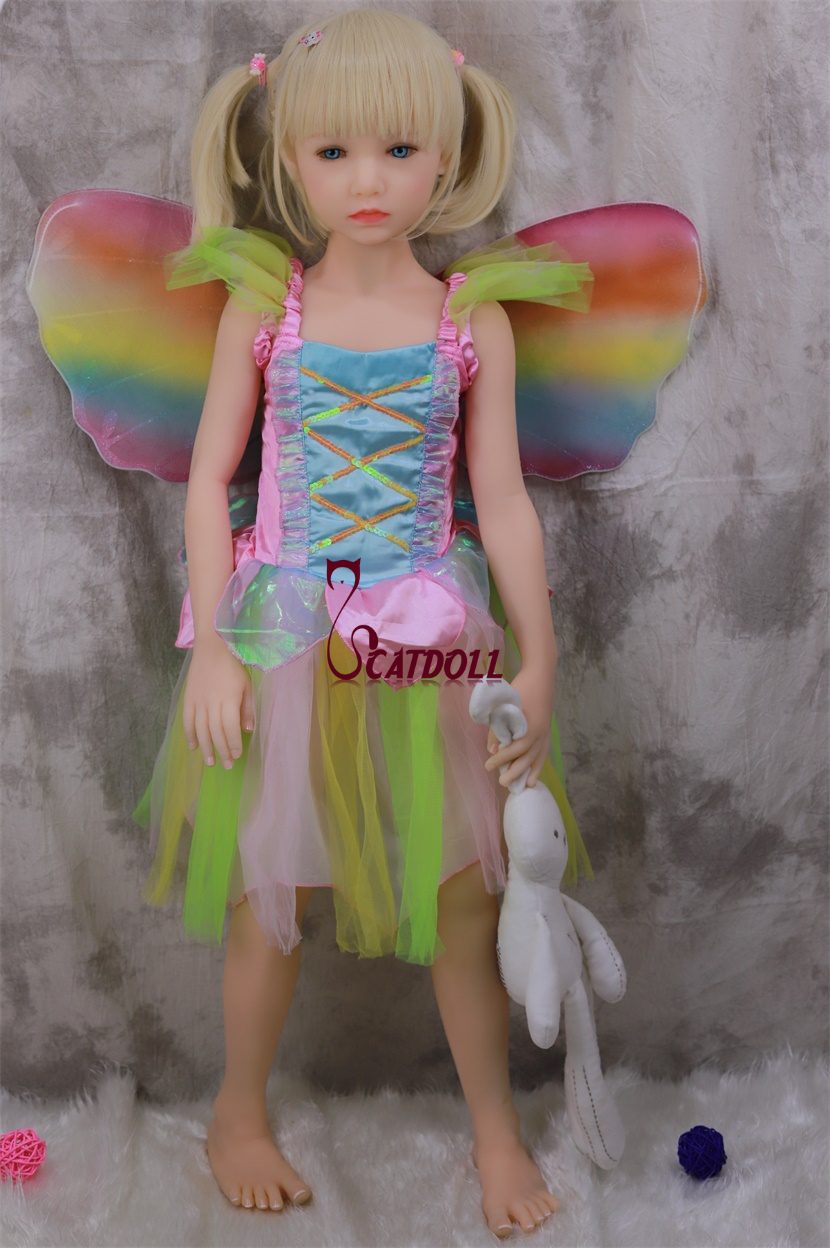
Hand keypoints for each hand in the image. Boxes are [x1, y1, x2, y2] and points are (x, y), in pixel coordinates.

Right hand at [183, 634, 254, 768]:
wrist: (212, 646)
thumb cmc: (234, 665)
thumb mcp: (247, 685)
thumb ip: (247, 708)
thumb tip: (247, 730)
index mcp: (228, 700)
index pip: (229, 727)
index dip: (233, 743)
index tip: (237, 755)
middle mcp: (211, 703)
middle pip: (215, 732)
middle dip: (221, 750)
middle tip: (226, 765)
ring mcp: (197, 701)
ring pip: (200, 730)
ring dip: (206, 747)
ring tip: (210, 762)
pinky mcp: (188, 698)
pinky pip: (187, 720)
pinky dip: (189, 735)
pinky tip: (193, 747)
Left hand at [483, 665, 554, 788]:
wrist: (540, 676)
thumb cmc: (520, 688)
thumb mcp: (505, 706)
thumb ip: (497, 728)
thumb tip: (491, 750)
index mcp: (530, 727)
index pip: (514, 749)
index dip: (501, 758)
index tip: (489, 764)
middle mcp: (540, 733)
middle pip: (527, 758)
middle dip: (514, 771)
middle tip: (501, 781)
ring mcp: (545, 733)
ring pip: (537, 759)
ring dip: (527, 773)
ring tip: (520, 787)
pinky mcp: (547, 732)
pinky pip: (543, 754)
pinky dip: (538, 766)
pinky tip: (533, 777)